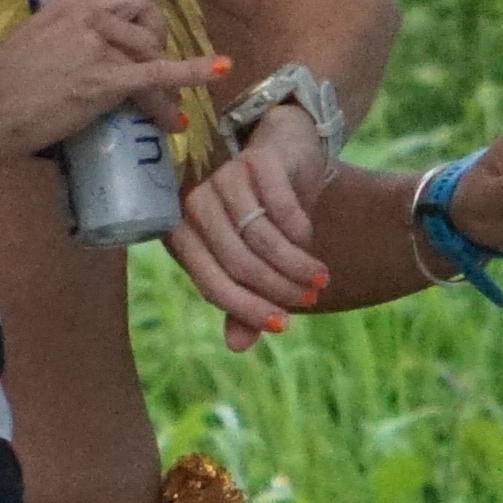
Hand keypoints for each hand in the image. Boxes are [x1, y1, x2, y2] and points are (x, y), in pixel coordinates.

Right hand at [0, 0, 216, 172]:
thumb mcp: (37, 43)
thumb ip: (71, 41)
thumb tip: (97, 62)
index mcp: (70, 1)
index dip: (147, 23)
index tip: (149, 45)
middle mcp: (87, 15)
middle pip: (150, 22)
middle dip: (159, 49)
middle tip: (157, 80)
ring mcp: (97, 45)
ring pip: (153, 54)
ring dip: (163, 85)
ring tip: (160, 112)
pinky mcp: (103, 79)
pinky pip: (159, 73)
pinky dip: (194, 71)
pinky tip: (219, 71)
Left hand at [175, 94, 338, 346]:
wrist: (285, 155)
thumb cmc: (262, 215)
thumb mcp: (253, 260)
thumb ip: (243, 300)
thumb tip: (237, 347)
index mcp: (183, 235)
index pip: (211, 284)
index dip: (247, 309)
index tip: (282, 325)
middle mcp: (195, 205)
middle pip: (238, 263)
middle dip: (278, 288)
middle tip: (310, 298)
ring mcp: (224, 179)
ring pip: (261, 240)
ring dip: (295, 265)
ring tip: (319, 278)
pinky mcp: (255, 161)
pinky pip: (282, 210)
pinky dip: (301, 233)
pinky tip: (310, 241)